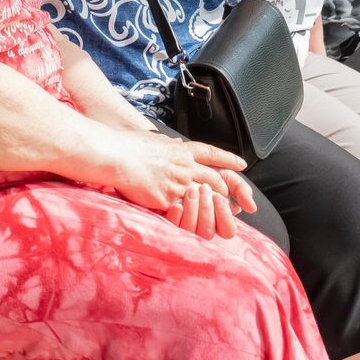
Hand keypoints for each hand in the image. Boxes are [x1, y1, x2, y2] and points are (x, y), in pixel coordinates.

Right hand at [103, 130, 254, 238]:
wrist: (116, 157)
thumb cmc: (129, 146)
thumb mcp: (154, 139)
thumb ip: (168, 144)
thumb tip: (175, 143)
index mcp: (181, 150)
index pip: (211, 154)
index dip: (228, 159)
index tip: (242, 164)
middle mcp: (184, 167)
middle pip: (213, 178)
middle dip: (225, 187)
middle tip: (233, 194)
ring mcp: (178, 184)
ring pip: (203, 196)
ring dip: (212, 204)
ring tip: (219, 210)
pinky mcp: (167, 199)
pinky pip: (184, 210)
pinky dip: (192, 215)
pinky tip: (196, 219)